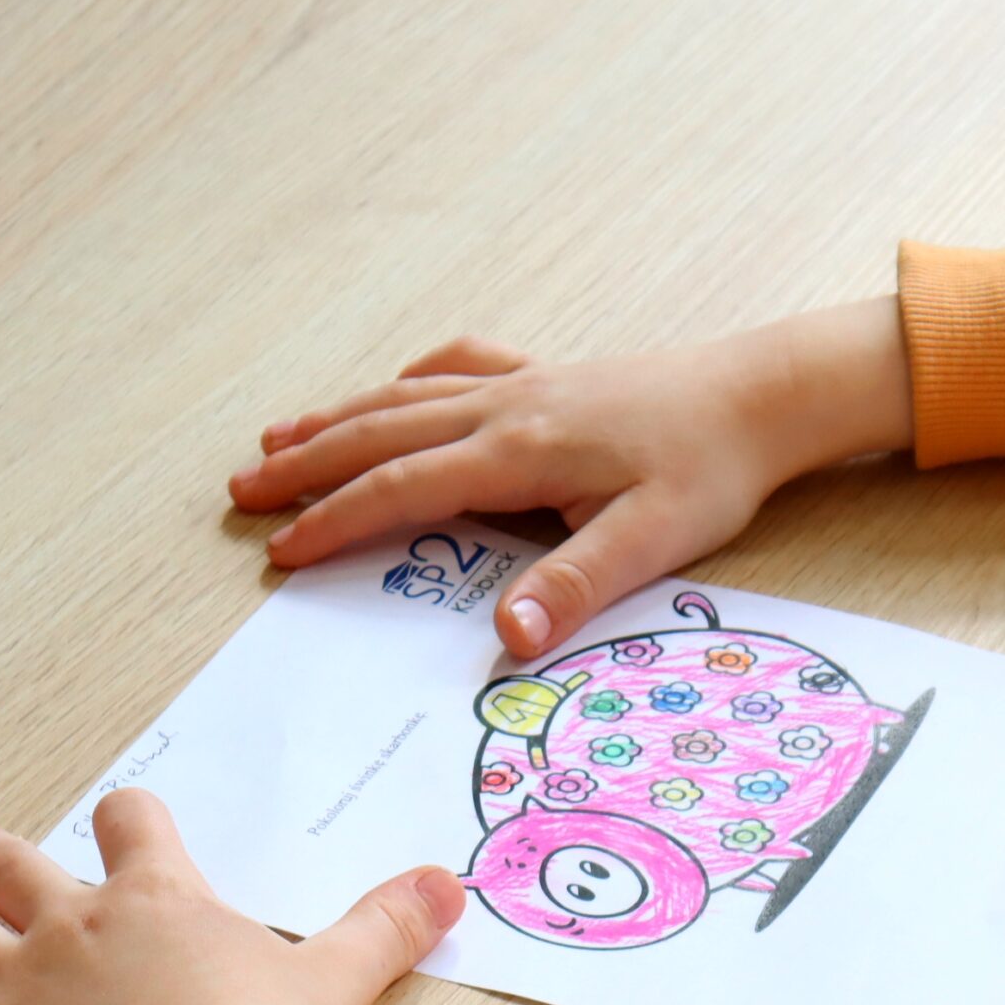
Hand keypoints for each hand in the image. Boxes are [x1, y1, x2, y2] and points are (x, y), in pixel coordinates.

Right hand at [229, 299, 914, 659]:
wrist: (763, 393)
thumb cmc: (713, 468)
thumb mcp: (653, 537)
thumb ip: (575, 585)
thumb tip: (507, 639)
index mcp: (521, 451)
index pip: (403, 487)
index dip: (334, 520)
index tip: (278, 549)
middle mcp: (508, 406)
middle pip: (382, 432)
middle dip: (307, 462)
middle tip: (241, 489)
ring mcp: (526, 382)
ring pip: (408, 395)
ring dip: (339, 417)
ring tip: (277, 436)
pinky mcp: (551, 373)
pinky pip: (459, 365)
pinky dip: (411, 378)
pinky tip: (396, 385)